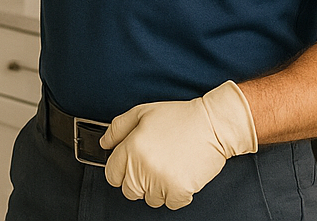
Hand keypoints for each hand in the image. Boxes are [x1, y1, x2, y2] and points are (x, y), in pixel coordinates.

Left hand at [100, 81, 257, 209]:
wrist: (212, 124)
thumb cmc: (179, 117)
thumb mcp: (142, 112)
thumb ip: (118, 128)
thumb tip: (104, 144)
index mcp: (131, 148)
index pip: (112, 174)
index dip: (121, 170)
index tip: (131, 166)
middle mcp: (142, 167)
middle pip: (129, 191)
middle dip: (138, 181)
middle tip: (154, 165)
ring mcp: (160, 181)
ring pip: (150, 199)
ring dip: (157, 188)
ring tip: (170, 166)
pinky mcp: (179, 191)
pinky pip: (170, 204)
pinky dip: (175, 194)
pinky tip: (180, 174)